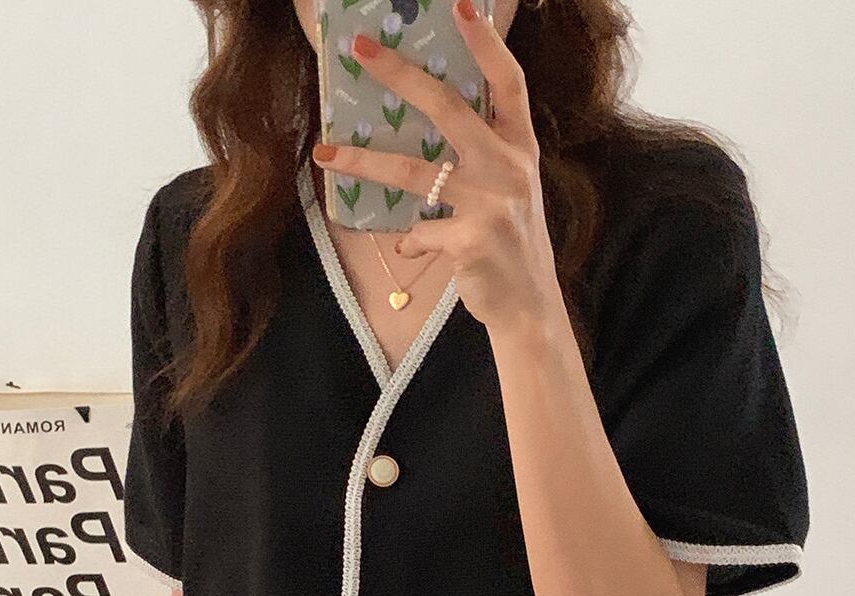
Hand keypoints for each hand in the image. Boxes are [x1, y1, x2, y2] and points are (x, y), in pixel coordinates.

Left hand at [311, 0, 564, 333]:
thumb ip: (480, 157)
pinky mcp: (471, 240)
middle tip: (360, 51)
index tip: (463, 4)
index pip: (508, 82)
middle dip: (401, 74)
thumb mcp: (509, 190)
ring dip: (364, 163)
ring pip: (415, 172)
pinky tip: (412, 249)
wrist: (528, 306)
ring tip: (325, 152)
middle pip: (449, 108)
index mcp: (520, 148)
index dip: (486, 42)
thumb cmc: (511, 243)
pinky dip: (410, 241)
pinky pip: (420, 231)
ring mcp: (491, 204)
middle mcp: (509, 168)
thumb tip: (423, 124)